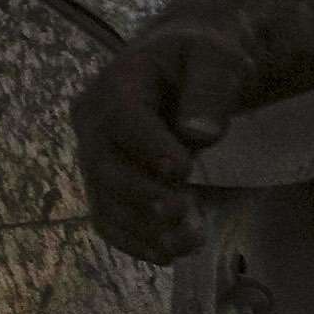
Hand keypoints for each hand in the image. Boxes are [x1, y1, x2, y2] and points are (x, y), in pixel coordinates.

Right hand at [78, 0, 308, 260]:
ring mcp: (95, 154)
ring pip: (105, 198)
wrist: (192, 67)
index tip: (183, 170)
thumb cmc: (205, 57)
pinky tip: (167, 255)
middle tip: (180, 213)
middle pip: (104, 164)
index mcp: (118, 82)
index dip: (149, 146)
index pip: (123, 118)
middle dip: (142, 194)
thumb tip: (197, 133)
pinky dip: (134, 240)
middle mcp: (94, 119)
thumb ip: (210, 90)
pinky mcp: (106, 182)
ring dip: (143, 226)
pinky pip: (109, 217)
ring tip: (187, 241)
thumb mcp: (219, 59)